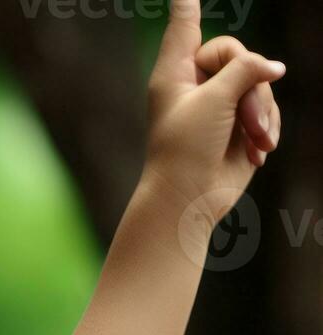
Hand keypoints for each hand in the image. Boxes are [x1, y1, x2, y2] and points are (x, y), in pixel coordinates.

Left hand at [143, 0, 284, 225]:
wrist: (190, 199)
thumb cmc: (186, 149)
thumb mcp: (215, 100)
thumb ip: (245, 71)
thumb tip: (275, 67)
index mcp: (175, 73)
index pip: (184, 29)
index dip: (186, 8)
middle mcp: (196, 84)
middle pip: (240, 55)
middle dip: (252, 88)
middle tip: (246, 121)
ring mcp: (219, 104)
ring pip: (260, 85)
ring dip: (261, 116)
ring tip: (253, 143)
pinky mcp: (238, 125)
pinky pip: (267, 110)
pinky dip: (266, 129)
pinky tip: (257, 152)